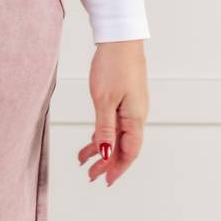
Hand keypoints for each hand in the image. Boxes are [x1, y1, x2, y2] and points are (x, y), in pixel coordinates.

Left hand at [79, 39, 148, 186]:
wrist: (118, 39)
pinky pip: (113, 124)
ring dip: (101, 150)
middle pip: (123, 146)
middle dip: (107, 163)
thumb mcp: (104, 101)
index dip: (117, 168)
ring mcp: (130, 108)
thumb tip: (106, 153)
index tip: (105, 180)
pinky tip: (91, 142)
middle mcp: (136, 115)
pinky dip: (101, 134)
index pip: (129, 151)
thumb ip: (104, 129)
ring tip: (84, 161)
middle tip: (91, 176)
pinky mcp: (123, 100)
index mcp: (135, 118)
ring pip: (116, 136)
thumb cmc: (113, 65)